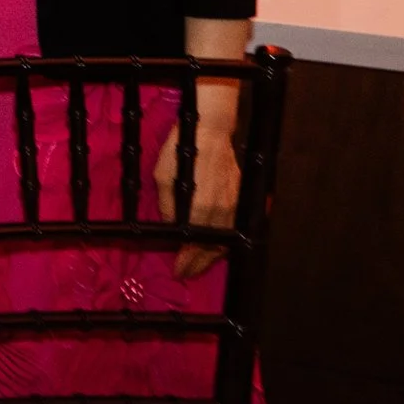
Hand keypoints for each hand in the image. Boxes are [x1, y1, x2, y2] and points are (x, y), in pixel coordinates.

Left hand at [157, 122, 241, 278]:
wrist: (210, 132)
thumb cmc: (181, 152)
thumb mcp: (162, 178)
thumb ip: (167, 206)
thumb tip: (171, 226)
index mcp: (200, 209)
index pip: (195, 245)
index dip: (187, 261)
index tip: (179, 271)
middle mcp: (221, 212)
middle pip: (213, 248)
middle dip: (200, 263)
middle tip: (187, 271)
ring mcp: (234, 205)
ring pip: (226, 240)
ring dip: (213, 255)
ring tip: (200, 261)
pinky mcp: (241, 197)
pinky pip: (235, 227)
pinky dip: (225, 240)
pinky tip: (216, 243)